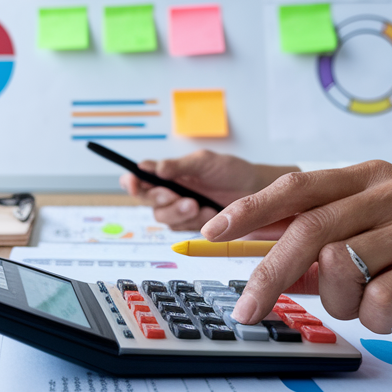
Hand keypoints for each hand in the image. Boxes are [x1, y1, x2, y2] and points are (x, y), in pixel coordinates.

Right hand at [119, 150, 297, 231]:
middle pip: (150, 202)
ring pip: (165, 218)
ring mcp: (182, 210)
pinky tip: (209, 213)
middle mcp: (172, 192)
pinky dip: (195, 222)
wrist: (258, 190)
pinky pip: (184, 228)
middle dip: (161, 200)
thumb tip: (151, 167)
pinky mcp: (195, 225)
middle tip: (177, 197)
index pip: (141, 179)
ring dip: (178, 213)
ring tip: (197, 206)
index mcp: (169, 174)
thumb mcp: (204, 162)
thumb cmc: (231, 171)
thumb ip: (178, 166)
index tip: (133, 182)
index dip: (132, 182)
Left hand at [202, 160, 391, 352]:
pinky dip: (375, 318)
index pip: (296, 186)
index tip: (211, 233)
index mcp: (371, 177)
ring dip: (342, 303)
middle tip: (247, 311)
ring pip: (341, 267)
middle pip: (309, 229)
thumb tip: (254, 260)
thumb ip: (317, 249)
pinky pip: (380, 299)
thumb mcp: (368, 246)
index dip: (249, 209)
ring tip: (369, 304)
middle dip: (270, 276)